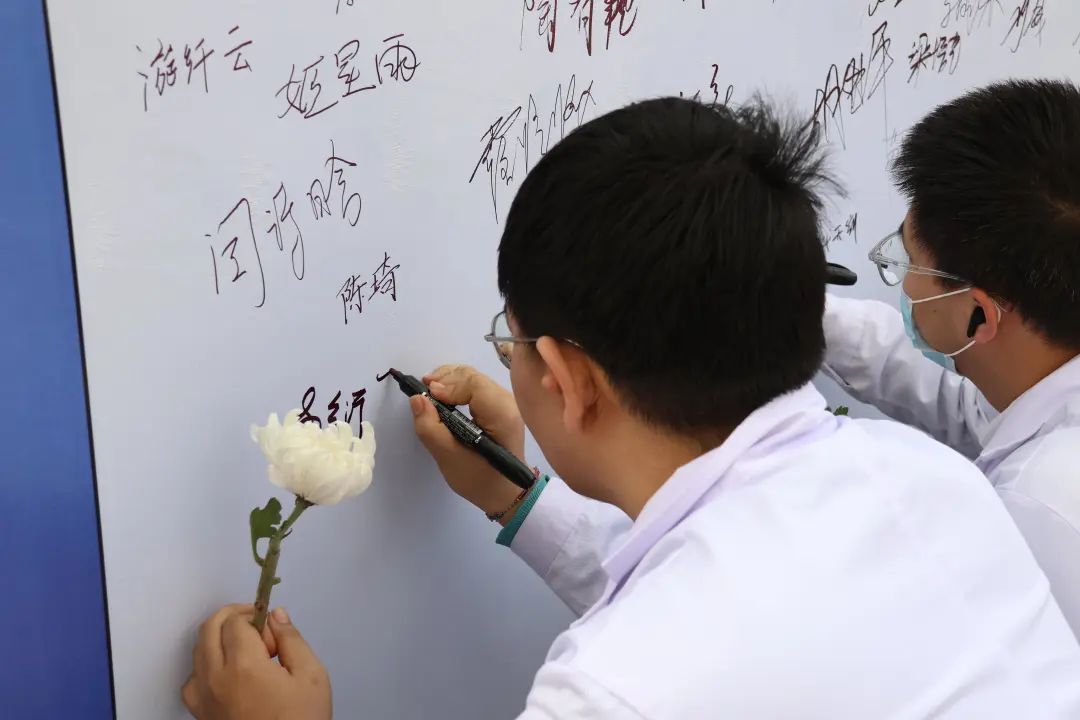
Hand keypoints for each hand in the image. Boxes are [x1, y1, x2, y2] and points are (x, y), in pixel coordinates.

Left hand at [182, 605, 330, 719]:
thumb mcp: (311, 676)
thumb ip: (291, 639)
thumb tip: (276, 615)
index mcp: (244, 666)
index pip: (236, 621)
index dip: (257, 618)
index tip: (274, 633)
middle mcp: (215, 678)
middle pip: (210, 628)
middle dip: (233, 618)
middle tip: (258, 629)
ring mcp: (203, 697)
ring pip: (199, 650)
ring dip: (220, 640)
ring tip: (249, 655)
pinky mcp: (200, 713)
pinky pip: (193, 678)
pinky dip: (207, 666)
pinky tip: (230, 675)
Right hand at [410, 364, 528, 520]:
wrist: (505, 493)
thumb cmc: (480, 479)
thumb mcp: (450, 459)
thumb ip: (432, 429)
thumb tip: (417, 398)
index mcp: (501, 413)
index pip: (473, 384)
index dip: (448, 386)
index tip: (428, 396)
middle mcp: (507, 401)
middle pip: (473, 376)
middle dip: (445, 379)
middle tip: (423, 391)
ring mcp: (505, 402)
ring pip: (473, 378)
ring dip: (449, 380)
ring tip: (430, 391)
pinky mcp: (498, 406)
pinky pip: (476, 387)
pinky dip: (456, 387)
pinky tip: (443, 396)